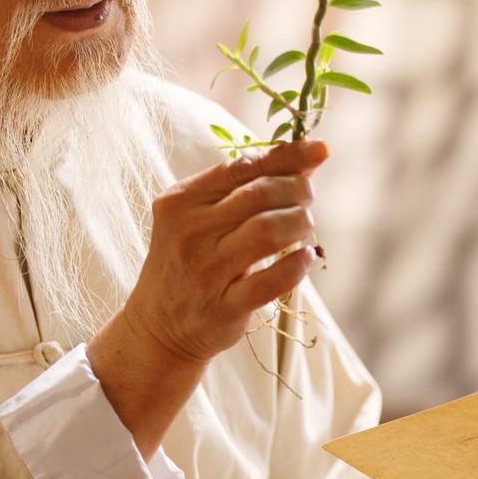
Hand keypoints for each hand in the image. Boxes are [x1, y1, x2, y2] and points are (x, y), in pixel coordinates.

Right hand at [116, 139, 325, 366]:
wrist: (158, 328)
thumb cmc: (191, 261)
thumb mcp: (201, 219)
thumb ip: (245, 188)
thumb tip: (306, 157)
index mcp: (180, 202)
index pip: (241, 167)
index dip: (287, 156)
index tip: (320, 150)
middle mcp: (189, 233)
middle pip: (260, 195)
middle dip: (296, 191)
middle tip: (306, 199)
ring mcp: (204, 272)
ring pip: (268, 231)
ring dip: (299, 223)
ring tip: (304, 226)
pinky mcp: (223, 308)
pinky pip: (272, 281)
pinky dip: (297, 265)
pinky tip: (305, 258)